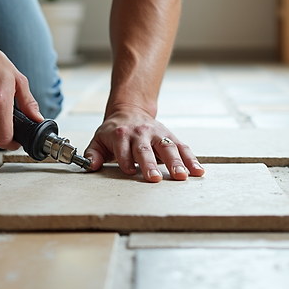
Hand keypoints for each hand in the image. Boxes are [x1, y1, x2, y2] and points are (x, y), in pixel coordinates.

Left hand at [84, 105, 204, 182]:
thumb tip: (91, 166)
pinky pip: (183, 148)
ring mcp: (158, 134)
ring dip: (176, 163)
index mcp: (121, 134)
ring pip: (168, 148)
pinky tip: (198, 171)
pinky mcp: (170, 137)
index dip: (125, 159)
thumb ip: (93, 154)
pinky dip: (192, 160)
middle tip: (155, 178)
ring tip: (182, 176)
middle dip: (150, 164)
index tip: (129, 170)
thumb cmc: (114, 131)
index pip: (123, 149)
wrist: (130, 110)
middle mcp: (140, 133)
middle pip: (145, 150)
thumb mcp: (98, 139)